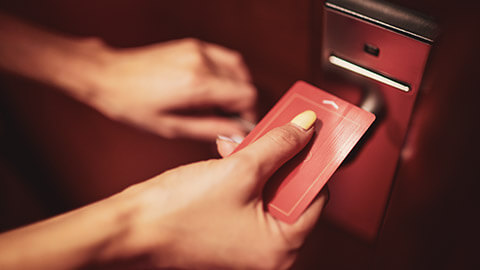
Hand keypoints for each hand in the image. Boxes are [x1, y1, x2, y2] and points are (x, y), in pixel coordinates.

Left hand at [88, 38, 256, 139]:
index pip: (246, 95)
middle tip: (228, 118)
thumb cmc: (132, 104)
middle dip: (242, 103)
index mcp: (196, 85)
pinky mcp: (193, 45)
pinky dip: (228, 74)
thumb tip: (235, 133)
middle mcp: (201, 62)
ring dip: (238, 88)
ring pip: (238, 68)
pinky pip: (224, 58)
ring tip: (222, 104)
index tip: (240, 125)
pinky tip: (215, 88)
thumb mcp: (171, 127)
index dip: (249, 114)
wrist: (108, 76)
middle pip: (245, 82)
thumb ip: (209, 129)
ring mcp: (198, 50)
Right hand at [119, 110, 326, 268]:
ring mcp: (247, 241)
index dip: (315, 164)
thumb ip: (279, 146)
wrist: (132, 227)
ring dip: (258, 162)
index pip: (317, 198)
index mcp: (280, 247)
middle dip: (280, 159)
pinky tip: (229, 155)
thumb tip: (305, 130)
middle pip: (292, 193)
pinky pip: (248, 197)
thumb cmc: (178, 214)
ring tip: (244, 143)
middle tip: (278, 132)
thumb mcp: (240, 170)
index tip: (312, 138)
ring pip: (268, 191)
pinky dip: (243, 174)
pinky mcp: (230, 230)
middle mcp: (267, 250)